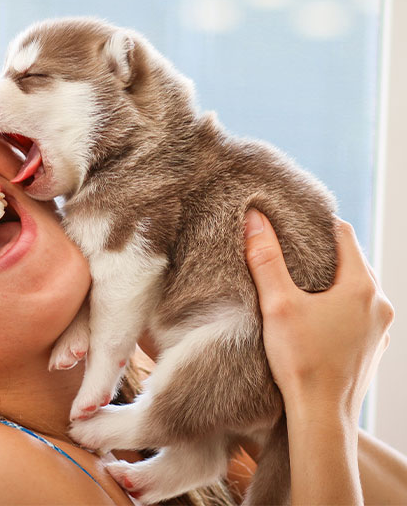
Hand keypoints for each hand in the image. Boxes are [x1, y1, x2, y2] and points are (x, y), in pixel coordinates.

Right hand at [243, 209, 393, 423]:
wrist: (321, 417)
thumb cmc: (301, 361)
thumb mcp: (277, 304)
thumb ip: (266, 259)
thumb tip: (254, 218)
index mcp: (362, 287)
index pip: (343, 236)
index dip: (316, 225)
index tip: (292, 223)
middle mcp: (379, 305)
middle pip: (352, 262)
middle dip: (322, 254)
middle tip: (290, 251)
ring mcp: (379, 330)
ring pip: (356, 290)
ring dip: (332, 283)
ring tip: (300, 285)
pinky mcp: (372, 349)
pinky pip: (358, 315)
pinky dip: (339, 308)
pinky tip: (314, 318)